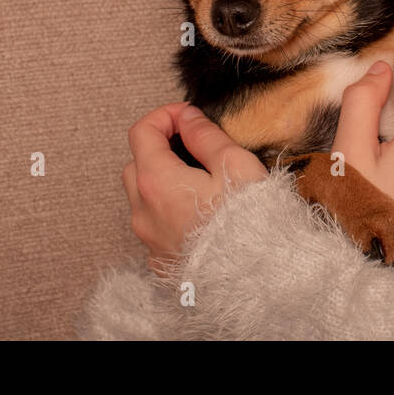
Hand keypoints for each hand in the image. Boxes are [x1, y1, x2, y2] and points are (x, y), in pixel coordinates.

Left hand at [122, 102, 268, 275]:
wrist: (257, 279)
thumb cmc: (249, 221)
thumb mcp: (234, 165)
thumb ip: (205, 136)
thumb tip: (188, 118)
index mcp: (157, 181)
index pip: (141, 132)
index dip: (164, 115)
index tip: (188, 115)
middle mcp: (143, 211)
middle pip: (135, 165)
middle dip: (158, 148)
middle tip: (192, 145)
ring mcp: (149, 240)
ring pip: (142, 198)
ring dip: (161, 181)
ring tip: (199, 181)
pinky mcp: (159, 260)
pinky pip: (154, 226)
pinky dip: (168, 211)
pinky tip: (199, 213)